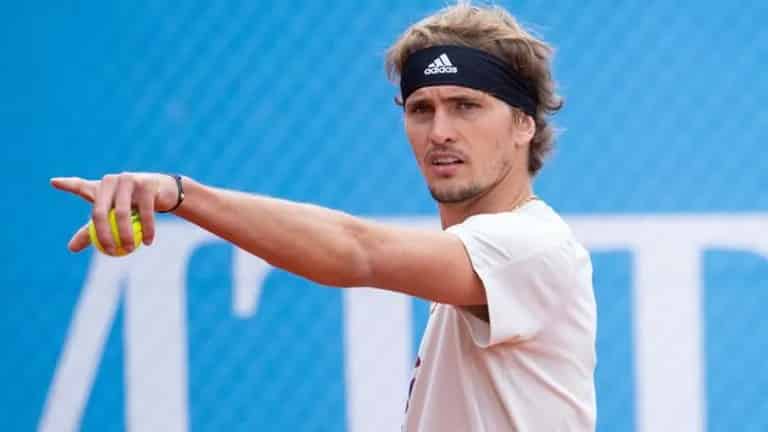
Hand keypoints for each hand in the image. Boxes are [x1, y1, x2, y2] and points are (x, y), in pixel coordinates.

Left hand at [50, 173, 179, 253]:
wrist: (164, 193)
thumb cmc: (133, 205)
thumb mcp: (113, 217)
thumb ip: (92, 230)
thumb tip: (71, 248)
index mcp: (100, 186)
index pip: (80, 186)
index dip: (67, 184)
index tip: (53, 183)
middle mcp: (111, 180)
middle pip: (100, 211)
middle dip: (103, 235)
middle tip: (111, 252)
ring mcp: (129, 180)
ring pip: (122, 213)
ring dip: (126, 235)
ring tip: (130, 249)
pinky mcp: (147, 185)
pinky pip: (144, 212)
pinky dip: (147, 230)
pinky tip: (149, 242)